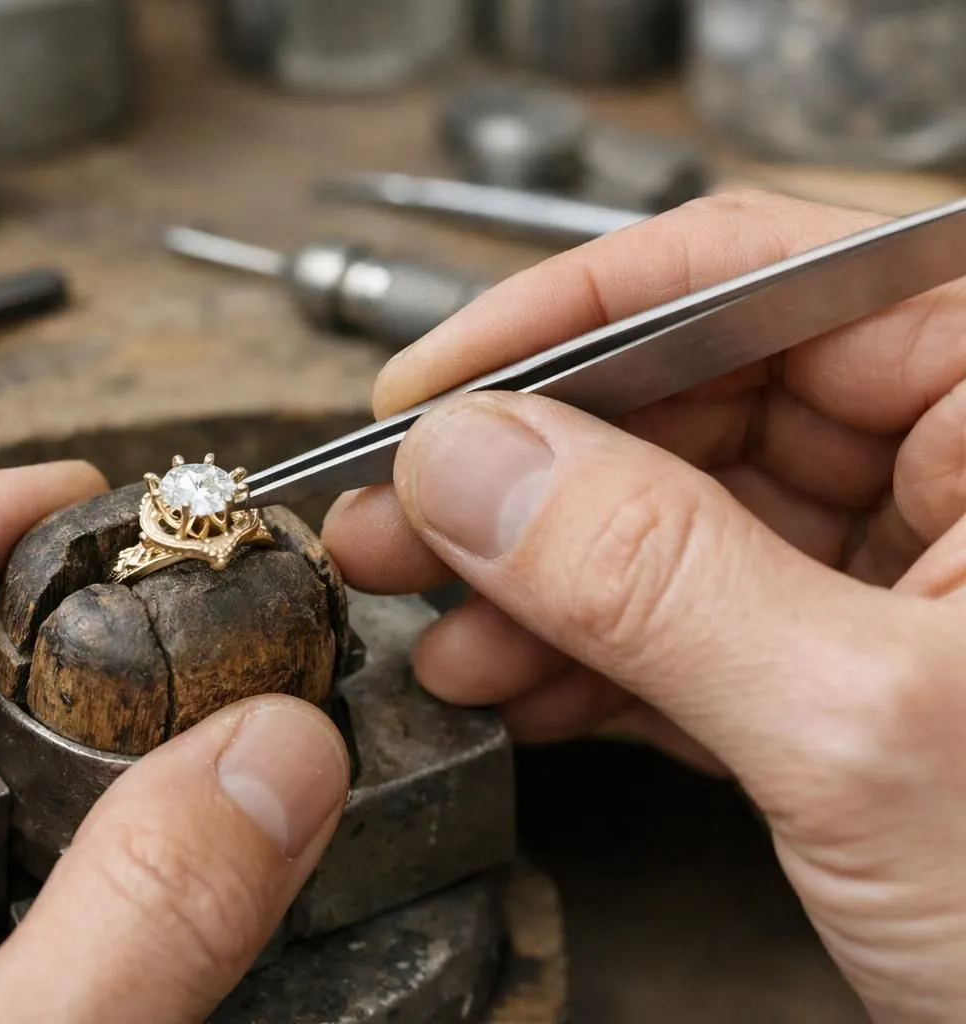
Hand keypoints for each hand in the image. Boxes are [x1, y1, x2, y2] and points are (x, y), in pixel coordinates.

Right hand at [323, 190, 965, 1023]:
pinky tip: (510, 681)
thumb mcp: (862, 729)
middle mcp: (965, 458)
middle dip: (525, 473)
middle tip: (398, 513)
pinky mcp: (857, 667)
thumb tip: (473, 459)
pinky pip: (694, 622)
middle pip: (693, 398)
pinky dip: (589, 656)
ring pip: (674, 519)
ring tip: (432, 618)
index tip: (430, 385)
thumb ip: (652, 576)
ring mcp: (908, 568)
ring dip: (534, 578)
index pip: (761, 274)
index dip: (568, 318)